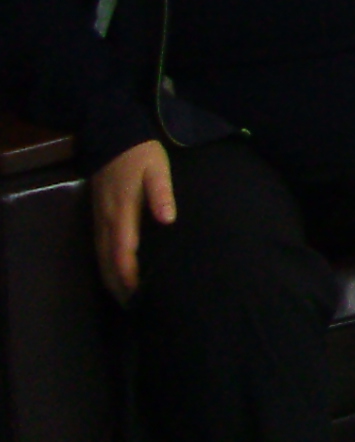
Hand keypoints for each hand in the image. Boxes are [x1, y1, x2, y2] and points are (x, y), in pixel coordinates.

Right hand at [90, 141, 175, 302]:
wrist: (113, 135)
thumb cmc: (140, 154)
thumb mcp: (158, 168)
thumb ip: (162, 193)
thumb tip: (168, 219)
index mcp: (122, 212)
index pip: (123, 251)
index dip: (128, 275)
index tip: (138, 294)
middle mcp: (106, 220)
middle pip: (107, 259)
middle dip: (118, 283)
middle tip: (134, 305)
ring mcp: (99, 217)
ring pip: (101, 255)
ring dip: (110, 276)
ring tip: (125, 297)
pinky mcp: (98, 214)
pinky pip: (100, 245)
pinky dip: (106, 263)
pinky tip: (114, 271)